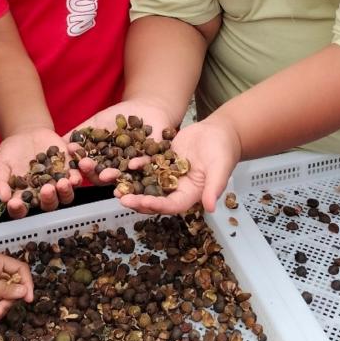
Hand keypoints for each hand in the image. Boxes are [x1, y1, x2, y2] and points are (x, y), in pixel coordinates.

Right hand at [0, 127, 82, 218]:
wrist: (26, 135)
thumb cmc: (9, 155)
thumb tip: (3, 198)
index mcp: (24, 199)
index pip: (21, 211)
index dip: (18, 209)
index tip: (15, 203)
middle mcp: (43, 196)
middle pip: (49, 205)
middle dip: (48, 199)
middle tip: (46, 190)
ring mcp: (58, 184)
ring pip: (66, 195)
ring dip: (66, 191)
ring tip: (63, 182)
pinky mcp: (70, 170)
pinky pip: (77, 176)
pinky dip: (77, 175)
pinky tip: (74, 172)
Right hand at [71, 101, 176, 184]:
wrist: (144, 106)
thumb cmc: (118, 117)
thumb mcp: (94, 124)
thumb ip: (77, 134)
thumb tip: (56, 143)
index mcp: (103, 165)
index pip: (88, 170)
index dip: (79, 168)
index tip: (69, 162)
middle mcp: (118, 170)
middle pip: (103, 177)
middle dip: (93, 173)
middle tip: (84, 166)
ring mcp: (135, 169)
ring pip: (123, 175)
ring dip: (114, 176)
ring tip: (105, 175)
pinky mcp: (152, 163)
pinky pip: (145, 166)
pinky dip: (138, 164)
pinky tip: (133, 164)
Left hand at [117, 116, 240, 215]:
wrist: (219, 132)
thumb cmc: (223, 151)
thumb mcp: (220, 168)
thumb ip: (214, 187)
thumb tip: (211, 208)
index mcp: (191, 194)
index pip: (172, 205)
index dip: (157, 206)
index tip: (143, 203)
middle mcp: (177, 188)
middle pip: (155, 198)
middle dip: (138, 200)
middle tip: (122, 198)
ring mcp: (168, 175)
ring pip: (147, 183)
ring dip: (132, 186)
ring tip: (116, 187)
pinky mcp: (162, 161)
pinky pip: (147, 166)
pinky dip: (138, 165)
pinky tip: (128, 164)